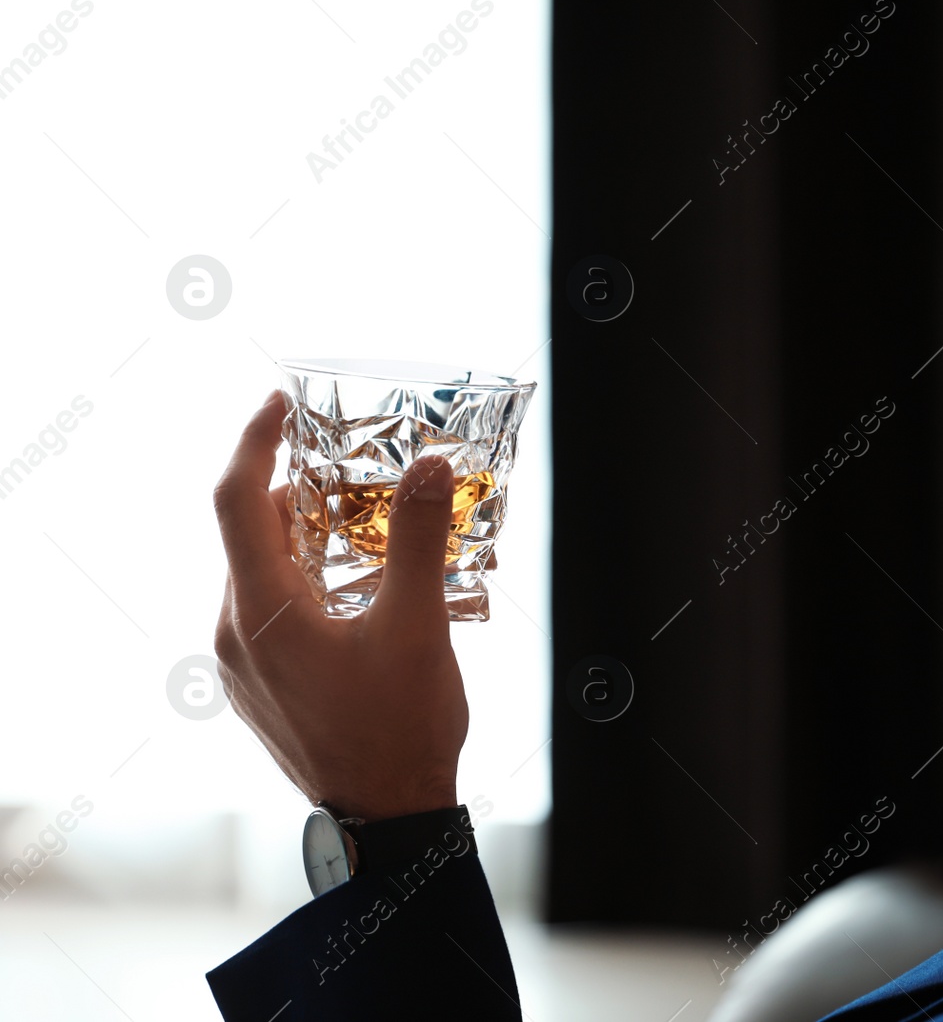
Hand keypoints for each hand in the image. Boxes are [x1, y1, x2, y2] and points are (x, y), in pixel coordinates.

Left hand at [212, 390, 467, 821]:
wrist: (389, 819)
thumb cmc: (401, 728)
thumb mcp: (419, 624)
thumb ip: (416, 538)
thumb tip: (426, 466)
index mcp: (262, 611)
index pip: (237, 500)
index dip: (255, 441)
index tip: (281, 404)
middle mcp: (235, 634)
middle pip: (251, 535)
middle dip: (297, 490)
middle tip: (352, 465)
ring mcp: (242, 666)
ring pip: (262, 575)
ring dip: (306, 539)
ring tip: (367, 526)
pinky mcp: (261, 688)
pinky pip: (270, 613)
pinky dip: (306, 582)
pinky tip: (359, 589)